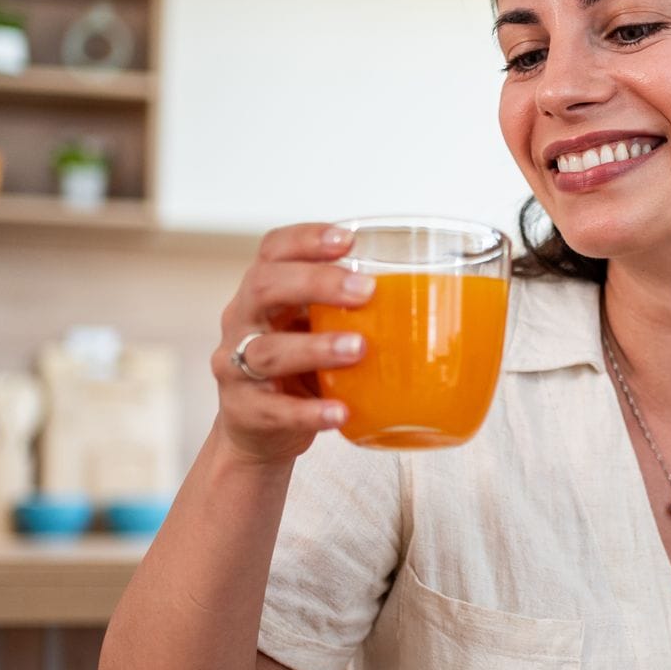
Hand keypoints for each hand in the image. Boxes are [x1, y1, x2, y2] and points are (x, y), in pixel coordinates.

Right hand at [211, 223, 375, 466]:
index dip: (306, 239)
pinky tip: (340, 411)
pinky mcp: (245, 411)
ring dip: (315, 347)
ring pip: (268, 350)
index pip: (273, 250)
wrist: (257, 430)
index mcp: (264, 292)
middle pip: (264, 287)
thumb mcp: (316, 328)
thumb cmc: (299, 368)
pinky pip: (274, 410)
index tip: (348, 240)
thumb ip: (349, 310)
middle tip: (365, 290)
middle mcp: (243, 321)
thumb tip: (433, 297)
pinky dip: (309, 411)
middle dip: (315, 283)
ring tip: (358, 349)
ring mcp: (237, 367)